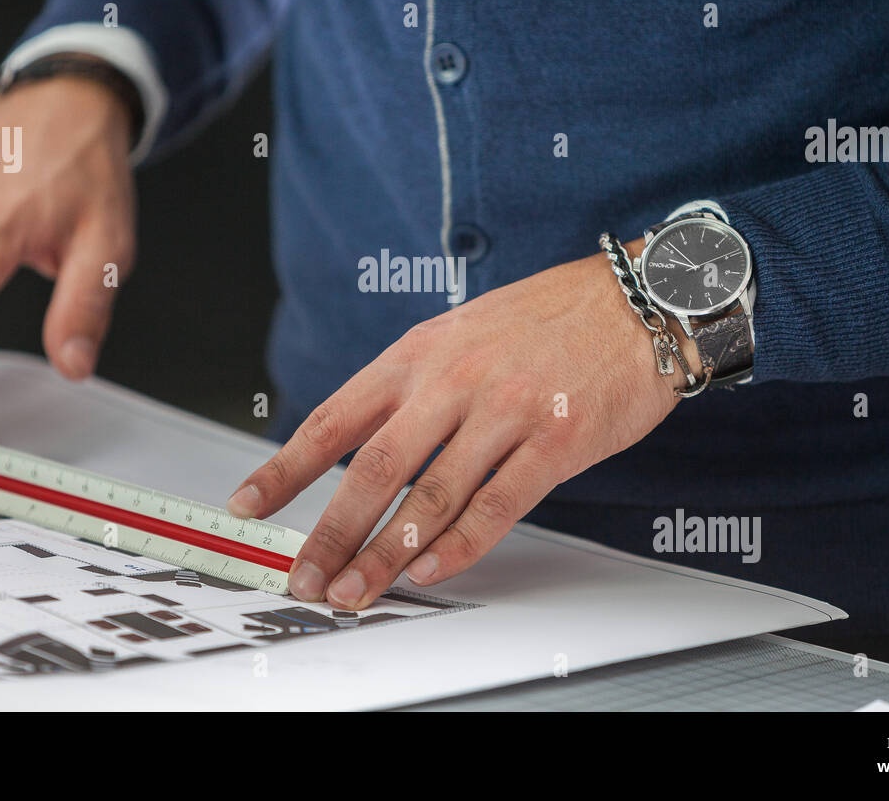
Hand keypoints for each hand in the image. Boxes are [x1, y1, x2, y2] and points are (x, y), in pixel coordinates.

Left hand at [226, 246, 689, 608]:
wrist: (639, 299)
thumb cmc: (548, 318)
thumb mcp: (462, 331)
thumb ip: (415, 386)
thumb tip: (363, 446)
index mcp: (421, 353)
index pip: (336, 418)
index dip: (287, 467)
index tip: (249, 504)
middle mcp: (454, 380)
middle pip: (374, 468)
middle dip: (330, 531)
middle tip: (303, 576)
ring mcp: (506, 408)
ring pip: (430, 494)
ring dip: (385, 552)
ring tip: (354, 590)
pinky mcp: (557, 437)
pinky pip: (499, 501)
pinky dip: (460, 543)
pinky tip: (430, 569)